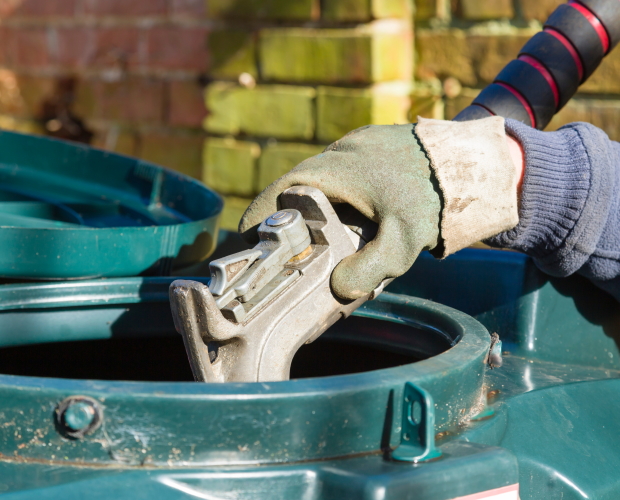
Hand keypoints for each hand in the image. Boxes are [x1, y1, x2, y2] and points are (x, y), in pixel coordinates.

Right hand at [239, 124, 442, 299]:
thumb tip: (337, 290)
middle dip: (280, 219)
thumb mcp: (403, 242)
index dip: (256, 219)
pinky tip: (343, 218)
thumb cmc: (436, 198)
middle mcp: (337, 153)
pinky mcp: (371, 146)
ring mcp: (354, 146)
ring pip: (317, 181)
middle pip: (293, 188)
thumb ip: (368, 269)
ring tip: (308, 240)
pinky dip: (331, 196)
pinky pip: (339, 174)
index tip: (244, 244)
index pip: (278, 194)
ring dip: (308, 207)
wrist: (472, 162)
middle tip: (275, 251)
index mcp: (333, 170)